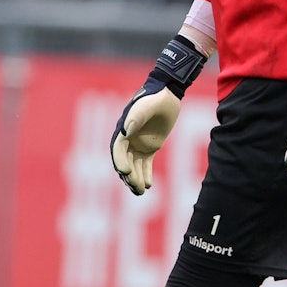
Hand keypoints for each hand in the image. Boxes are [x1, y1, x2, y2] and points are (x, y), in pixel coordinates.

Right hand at [110, 34, 204, 194]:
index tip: (126, 171)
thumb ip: (137, 116)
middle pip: (124, 160)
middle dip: (128, 174)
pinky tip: (150, 185)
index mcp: (124, 127)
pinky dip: (146, 175)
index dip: (119, 160)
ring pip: (134, 165)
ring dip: (135, 178)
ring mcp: (138, 143)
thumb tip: (125, 131)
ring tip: (141, 191)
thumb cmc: (156, 97)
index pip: (118, 148)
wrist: (168, 94)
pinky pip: (145, 164)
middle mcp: (128, 137)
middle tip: (136, 187)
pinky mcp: (149, 147)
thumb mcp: (148, 105)